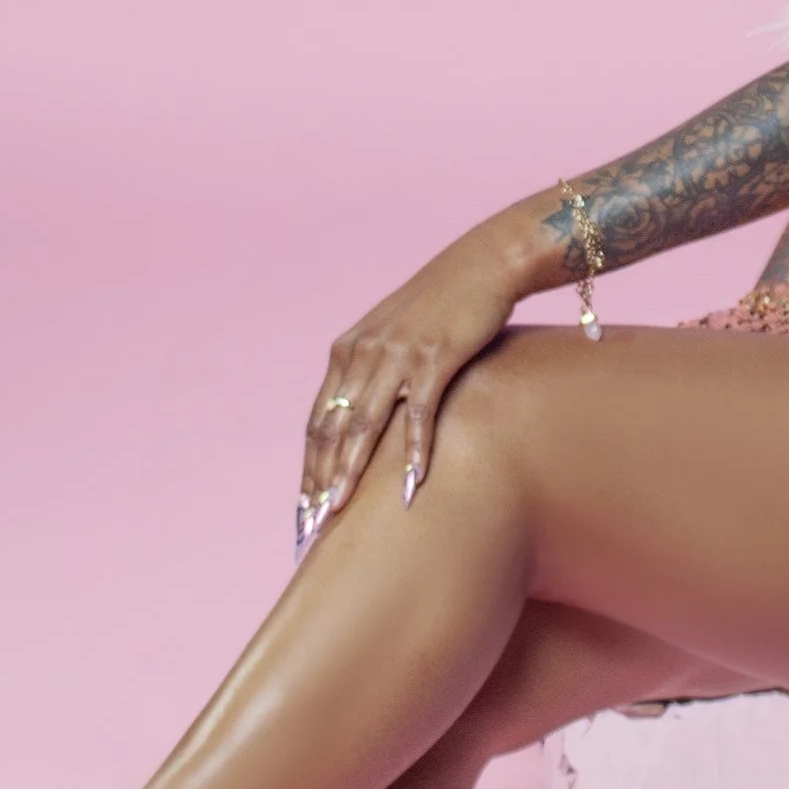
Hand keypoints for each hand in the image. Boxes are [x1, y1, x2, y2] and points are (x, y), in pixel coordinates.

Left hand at [297, 212, 540, 540]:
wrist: (485, 264)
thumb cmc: (444, 305)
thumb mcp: (395, 335)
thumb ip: (373, 373)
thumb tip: (363, 420)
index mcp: (347, 351)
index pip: (318, 421)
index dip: (310, 467)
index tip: (304, 507)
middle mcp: (363, 353)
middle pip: (333, 428)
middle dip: (320, 480)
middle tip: (311, 525)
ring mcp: (397, 355)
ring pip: (364, 424)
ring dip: (350, 471)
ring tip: (340, 511)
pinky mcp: (435, 358)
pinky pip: (419, 413)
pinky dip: (413, 450)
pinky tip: (410, 482)